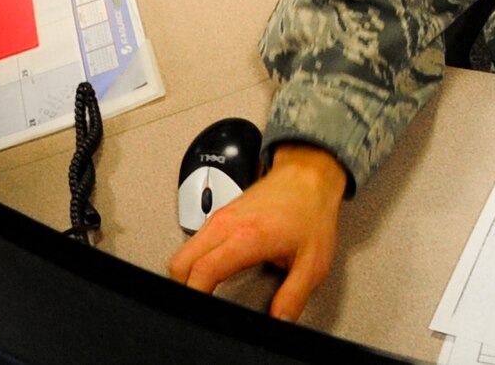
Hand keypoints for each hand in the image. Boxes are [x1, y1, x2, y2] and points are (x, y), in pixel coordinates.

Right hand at [169, 142, 347, 321]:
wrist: (310, 174)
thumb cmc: (312, 210)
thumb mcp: (313, 261)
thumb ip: (294, 295)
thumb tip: (279, 320)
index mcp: (246, 237)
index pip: (202, 272)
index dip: (195, 297)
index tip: (199, 312)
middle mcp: (226, 224)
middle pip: (180, 263)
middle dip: (184, 288)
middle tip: (200, 304)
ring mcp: (220, 216)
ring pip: (184, 251)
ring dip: (187, 273)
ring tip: (203, 290)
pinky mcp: (221, 213)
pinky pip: (194, 240)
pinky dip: (195, 259)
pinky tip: (211, 268)